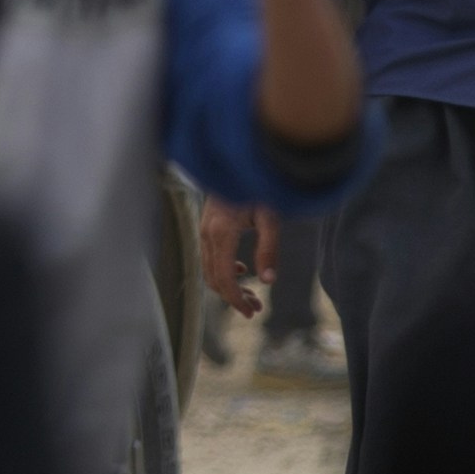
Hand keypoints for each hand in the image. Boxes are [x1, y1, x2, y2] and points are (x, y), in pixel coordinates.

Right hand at [198, 197, 274, 321]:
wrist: (240, 160)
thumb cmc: (259, 187)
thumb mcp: (270, 218)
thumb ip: (269, 249)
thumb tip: (268, 281)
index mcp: (222, 233)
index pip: (223, 278)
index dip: (236, 299)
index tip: (252, 312)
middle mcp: (207, 233)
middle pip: (213, 278)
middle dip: (234, 297)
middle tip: (256, 309)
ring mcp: (204, 229)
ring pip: (209, 270)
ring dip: (228, 286)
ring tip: (252, 294)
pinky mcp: (207, 226)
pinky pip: (208, 257)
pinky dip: (222, 271)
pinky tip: (241, 270)